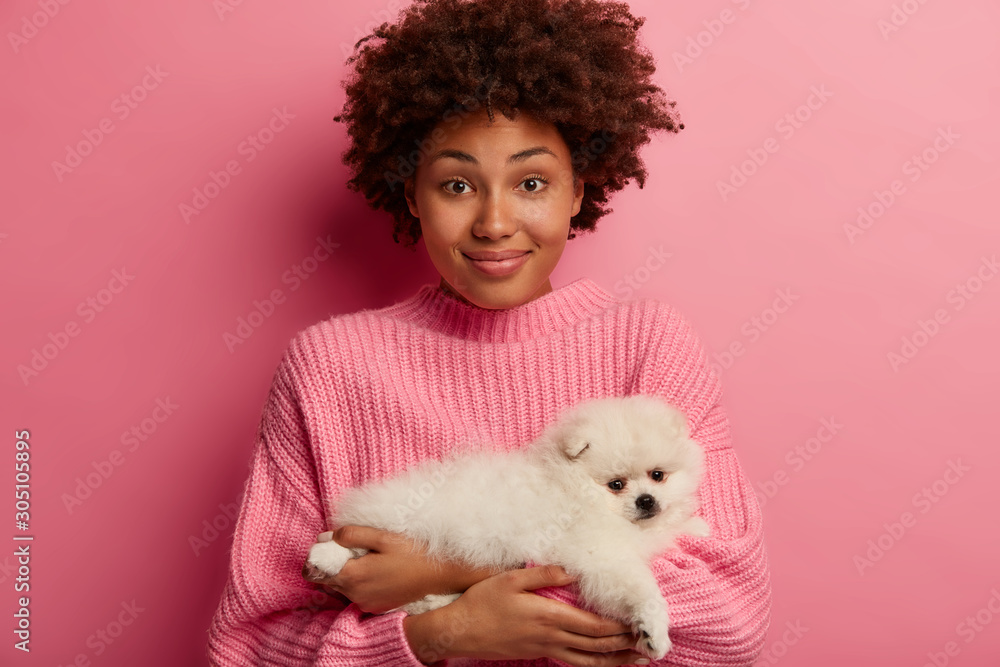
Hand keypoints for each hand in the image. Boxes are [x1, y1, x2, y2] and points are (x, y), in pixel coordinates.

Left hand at [302, 525, 496, 613]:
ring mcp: (365, 603)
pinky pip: (357, 593)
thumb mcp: (382, 536)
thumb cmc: (412, 552)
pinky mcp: (376, 606)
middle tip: (355, 547)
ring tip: (371, 557)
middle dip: (335, 561)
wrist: (439, 574)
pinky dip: (361, 581)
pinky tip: (379, 569)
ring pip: (343, 585)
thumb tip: (330, 537)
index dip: (318, 556)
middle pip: (328, 578)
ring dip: (349, 571)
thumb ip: (352, 535)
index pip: (313, 571)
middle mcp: (355, 594)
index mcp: (352, 576)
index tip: (332, 544)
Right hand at [403, 564, 648, 666]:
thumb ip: (543, 573)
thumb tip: (571, 570)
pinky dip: (592, 663)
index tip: (639, 625)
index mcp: (549, 617)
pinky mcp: (537, 654)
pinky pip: (572, 662)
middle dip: (625, 645)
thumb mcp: (510, 579)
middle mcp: (551, 638)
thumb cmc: (482, 602)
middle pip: (596, 646)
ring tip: (636, 660)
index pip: (594, 627)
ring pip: (587, 660)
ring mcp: (544, 649)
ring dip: (614, 660)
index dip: (619, 628)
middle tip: (649, 643)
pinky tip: (601, 661)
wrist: (458, 631)